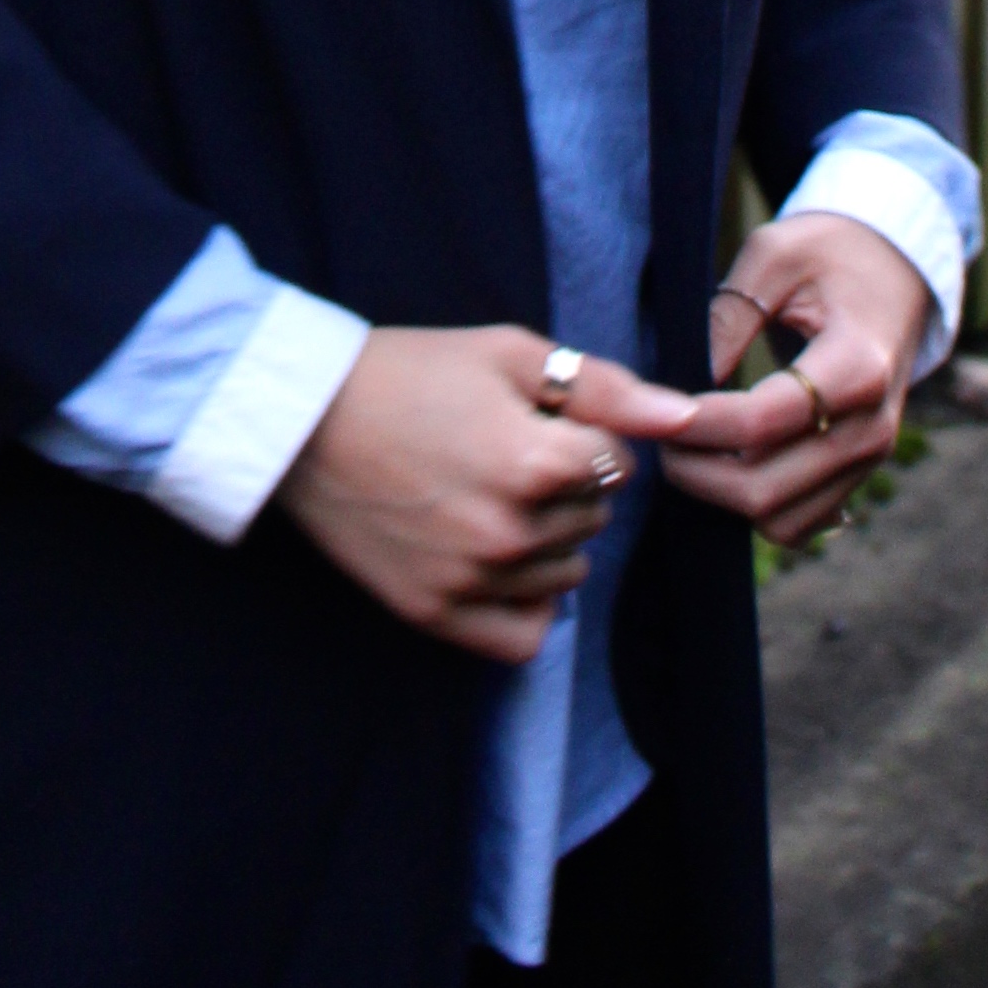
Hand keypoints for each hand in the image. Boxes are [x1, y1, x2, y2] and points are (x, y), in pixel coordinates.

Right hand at [278, 326, 693, 664]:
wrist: (301, 419)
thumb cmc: (407, 373)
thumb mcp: (508, 355)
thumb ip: (607, 388)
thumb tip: (686, 416)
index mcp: (533, 463)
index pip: (616, 463)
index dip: (580, 432)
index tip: (529, 417)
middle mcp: (508, 532)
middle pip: (596, 517)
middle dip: (567, 482)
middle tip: (499, 449)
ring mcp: (471, 581)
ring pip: (569, 572)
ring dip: (549, 537)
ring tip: (487, 495)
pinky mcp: (436, 614)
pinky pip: (526, 633)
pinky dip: (525, 601)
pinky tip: (495, 558)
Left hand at [655, 214, 932, 546]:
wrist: (897, 274)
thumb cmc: (831, 253)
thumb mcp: (775, 255)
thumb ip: (729, 316)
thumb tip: (684, 381)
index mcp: (858, 366)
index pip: (762, 421)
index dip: (698, 424)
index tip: (651, 407)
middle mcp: (872, 426)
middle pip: (765, 487)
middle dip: (694, 469)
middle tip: (654, 431)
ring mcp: (870, 458)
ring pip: (778, 518)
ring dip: (718, 495)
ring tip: (684, 447)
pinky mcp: (858, 474)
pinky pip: (797, 523)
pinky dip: (751, 508)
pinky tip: (722, 464)